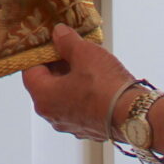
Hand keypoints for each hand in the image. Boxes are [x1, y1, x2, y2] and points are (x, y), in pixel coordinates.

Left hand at [22, 24, 139, 139]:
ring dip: (71, 80)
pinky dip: (84, 95)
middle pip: (46, 85)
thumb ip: (67, 41)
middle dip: (57, 66)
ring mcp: (70, 125)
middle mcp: (52, 115)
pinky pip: (79, 107)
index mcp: (43, 97)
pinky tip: (98, 83)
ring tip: (88, 65)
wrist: (133, 116)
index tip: (53, 43)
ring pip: (63, 97)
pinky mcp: (88, 130)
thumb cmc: (104, 86)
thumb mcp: (84, 53)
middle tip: (71, 50)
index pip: (30, 71)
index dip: (40, 54)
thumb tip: (58, 33)